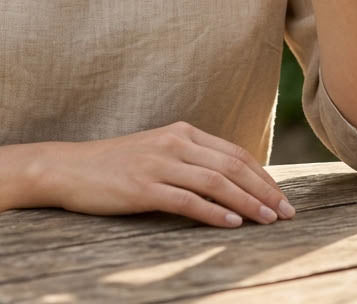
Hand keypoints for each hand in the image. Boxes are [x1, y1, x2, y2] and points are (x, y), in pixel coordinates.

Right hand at [41, 121, 293, 226]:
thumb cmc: (114, 166)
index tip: (282, 197)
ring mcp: (158, 164)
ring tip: (269, 220)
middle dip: (264, 190)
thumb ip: (189, 161)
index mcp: (180, 132)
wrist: (69, 168)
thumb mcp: (156, 153)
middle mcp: (173, 143)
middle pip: (231, 166)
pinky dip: (213, 212)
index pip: (233, 153)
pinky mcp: (143, 187)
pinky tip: (232, 224)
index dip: (262, 175)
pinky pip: (186, 200)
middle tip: (288, 213)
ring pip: (215, 182)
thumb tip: (228, 184)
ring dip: (247, 202)